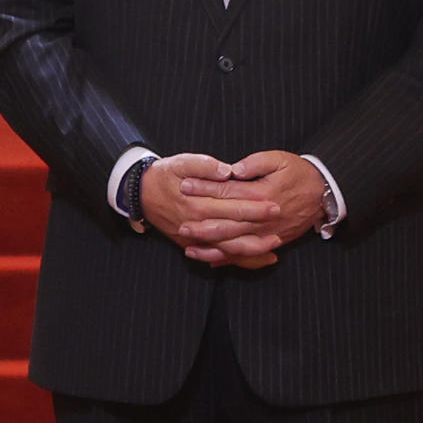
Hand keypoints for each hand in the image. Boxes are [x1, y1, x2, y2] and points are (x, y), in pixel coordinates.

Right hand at [139, 152, 283, 268]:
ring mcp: (194, 239)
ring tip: (274, 246)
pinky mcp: (193, 246)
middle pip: (234, 231)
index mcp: (197, 203)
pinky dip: (239, 260)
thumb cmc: (164, 175)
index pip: (232, 207)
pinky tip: (258, 259)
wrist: (141, 193)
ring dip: (252, 250)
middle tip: (280, 222)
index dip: (254, 207)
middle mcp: (197, 225)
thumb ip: (204, 165)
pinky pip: (219, 257)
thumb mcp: (180, 162)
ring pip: (228, 250)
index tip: (274, 204)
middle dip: (259, 228)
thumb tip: (227, 171)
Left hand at [176, 150, 326, 266]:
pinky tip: (210, 261)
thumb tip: (233, 170)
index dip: (204, 189)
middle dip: (202, 225)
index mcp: (262, 194)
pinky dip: (229, 259)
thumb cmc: (298, 172)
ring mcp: (267, 233)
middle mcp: (263, 218)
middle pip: (227, 223)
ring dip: (212, 247)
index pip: (227, 192)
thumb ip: (255, 163)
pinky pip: (247, 254)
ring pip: (235, 244)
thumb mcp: (279, 159)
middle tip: (180, 224)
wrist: (323, 192)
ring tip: (189, 247)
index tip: (184, 185)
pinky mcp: (270, 241)